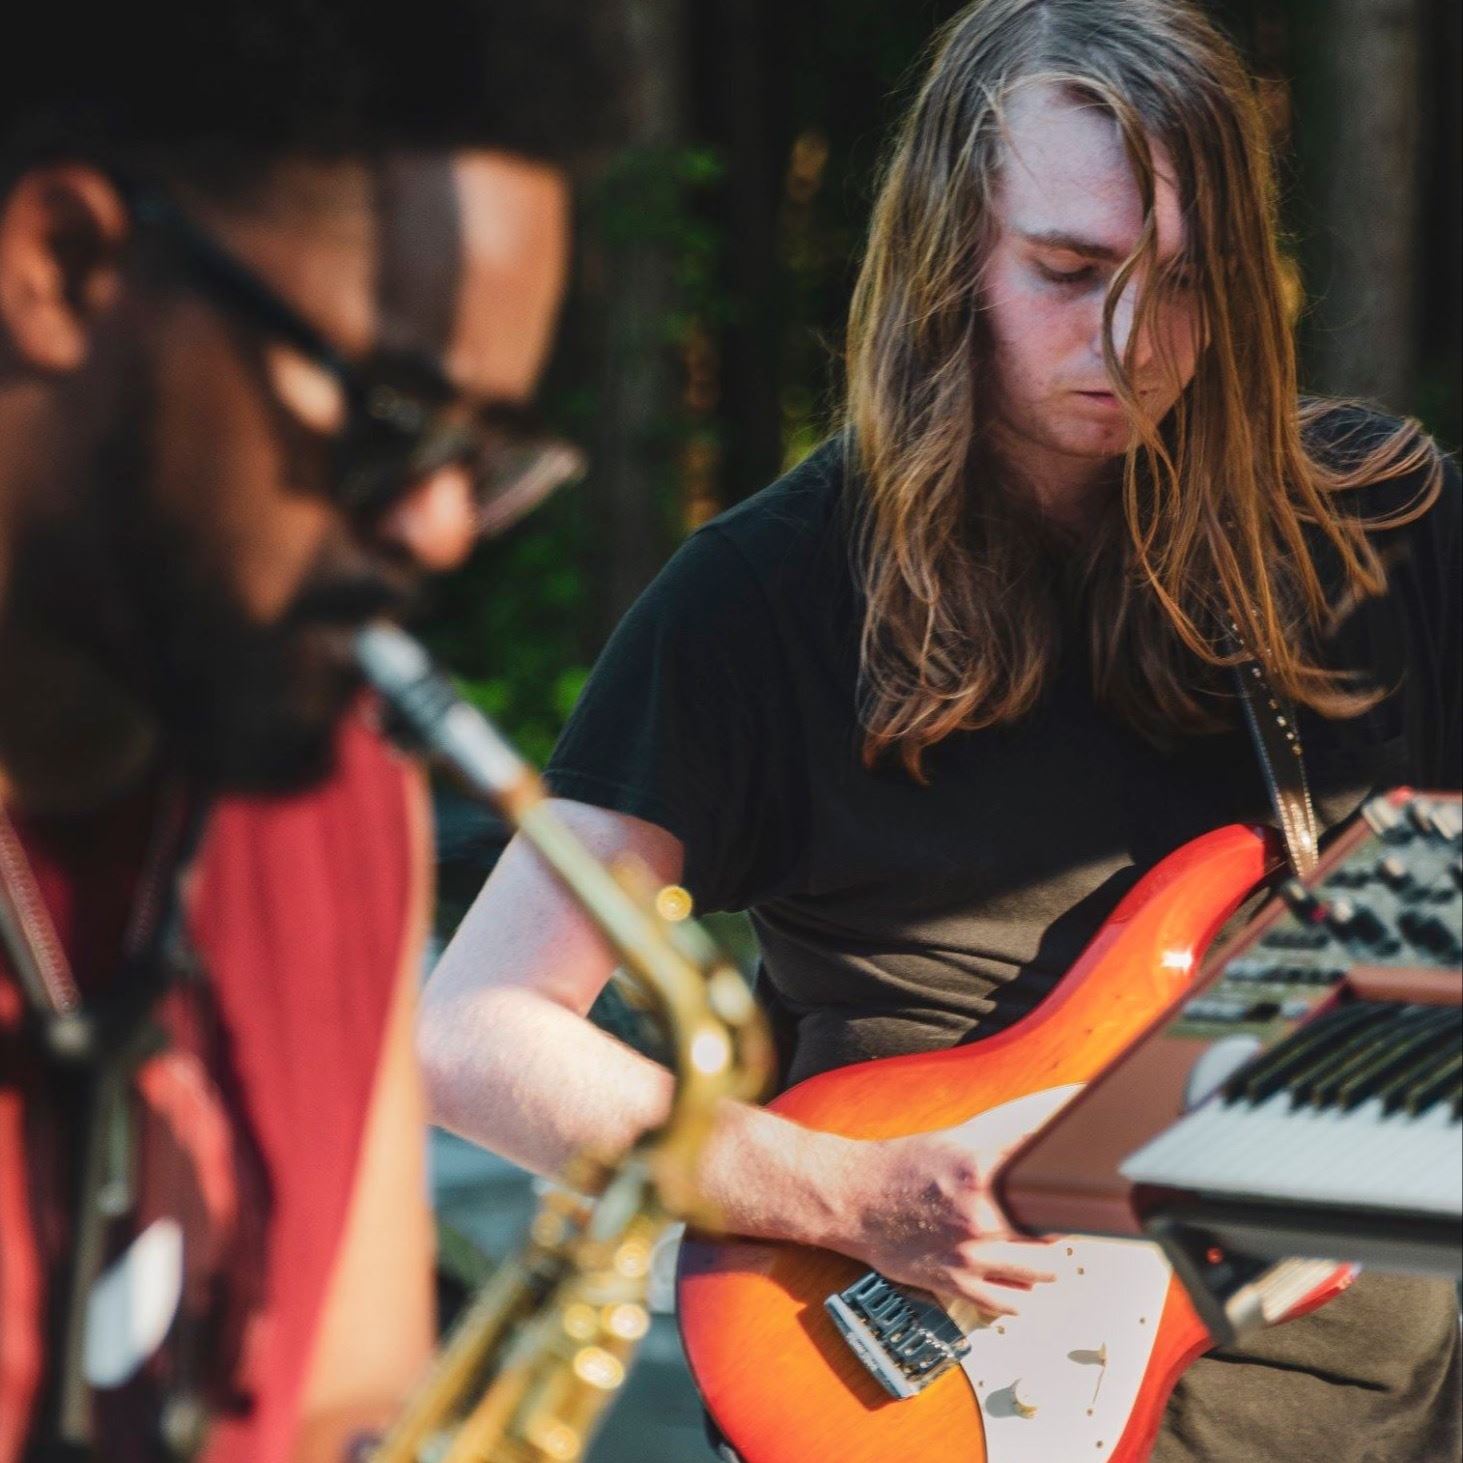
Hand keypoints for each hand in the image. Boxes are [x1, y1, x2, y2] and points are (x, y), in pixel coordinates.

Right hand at [832, 1128, 1056, 1317]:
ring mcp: (968, 1255)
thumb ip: (1004, 1141)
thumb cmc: (901, 1167)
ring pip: (1043, 1271)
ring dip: (1047, 1262)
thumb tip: (1045, 1136)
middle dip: (1058, 1226)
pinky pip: (1010, 1303)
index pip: (1048, 1186)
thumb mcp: (956, 1140)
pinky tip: (1015, 1277)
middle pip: (1054, 1232)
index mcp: (981, 1174)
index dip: (1067, 1190)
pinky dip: (1021, 1292)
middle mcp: (979, 1217)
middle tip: (1054, 1221)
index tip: (1073, 1192)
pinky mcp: (955, 1284)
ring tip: (1040, 1251)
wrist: (853, 1198)